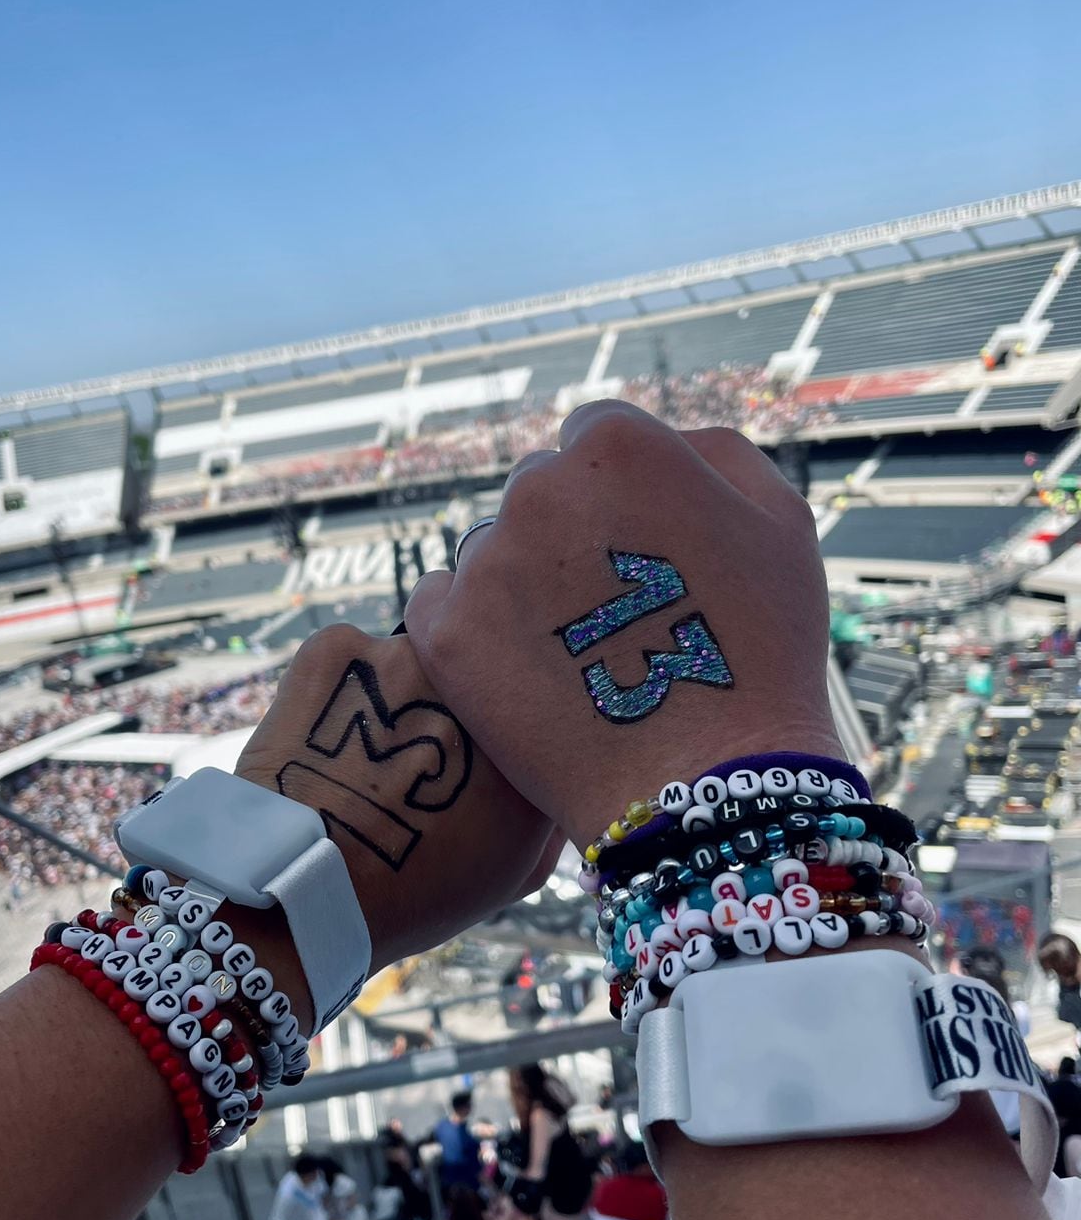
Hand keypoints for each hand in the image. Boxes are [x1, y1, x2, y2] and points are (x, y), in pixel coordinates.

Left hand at [235, 624, 559, 984]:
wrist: (300, 889)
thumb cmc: (411, 893)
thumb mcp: (512, 871)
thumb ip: (550, 811)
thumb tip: (551, 769)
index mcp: (531, 735)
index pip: (533, 704)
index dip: (510, 727)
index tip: (487, 753)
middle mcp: (477, 681)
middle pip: (476, 669)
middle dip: (457, 699)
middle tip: (419, 754)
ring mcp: (405, 655)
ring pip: (413, 657)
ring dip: (397, 694)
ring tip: (367, 756)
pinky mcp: (338, 647)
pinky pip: (351, 657)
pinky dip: (343, 691)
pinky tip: (329, 742)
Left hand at [406, 400, 839, 848]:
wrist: (711, 781)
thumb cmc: (761, 654)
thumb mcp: (781, 522)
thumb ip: (715, 452)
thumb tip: (659, 437)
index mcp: (618, 446)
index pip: (592, 440)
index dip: (622, 499)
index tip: (643, 554)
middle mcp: (541, 488)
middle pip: (538, 493)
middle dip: (570, 539)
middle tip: (617, 615)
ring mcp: (487, 562)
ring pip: (491, 551)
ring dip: (521, 586)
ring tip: (578, 657)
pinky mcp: (446, 633)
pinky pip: (439, 604)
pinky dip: (471, 629)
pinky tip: (519, 666)